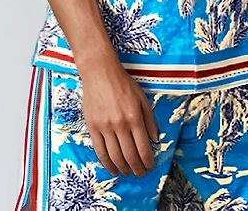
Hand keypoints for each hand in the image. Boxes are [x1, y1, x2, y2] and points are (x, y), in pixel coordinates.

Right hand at [78, 57, 159, 177]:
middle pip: (130, 156)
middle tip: (140, 174)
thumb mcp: (142, 98)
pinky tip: (112, 169)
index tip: (150, 167)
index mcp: (134, 117)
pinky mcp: (92, 127)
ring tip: (128, 173)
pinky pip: (99, 151)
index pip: (143, 148)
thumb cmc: (123, 84)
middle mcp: (120, 125)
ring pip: (115, 157)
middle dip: (137, 169)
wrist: (100, 73)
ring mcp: (105, 127)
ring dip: (123, 169)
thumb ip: (150, 120)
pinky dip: (107, 164)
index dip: (148, 161)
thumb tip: (155, 140)